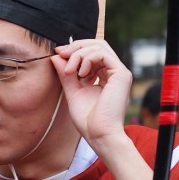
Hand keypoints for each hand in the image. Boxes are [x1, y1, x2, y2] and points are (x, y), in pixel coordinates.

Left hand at [52, 39, 131, 155]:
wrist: (100, 135)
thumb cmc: (88, 121)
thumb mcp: (73, 92)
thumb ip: (66, 74)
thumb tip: (56, 56)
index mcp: (105, 77)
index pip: (92, 52)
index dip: (75, 50)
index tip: (59, 54)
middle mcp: (114, 73)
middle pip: (97, 44)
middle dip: (76, 47)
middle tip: (61, 53)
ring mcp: (119, 73)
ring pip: (99, 47)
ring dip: (79, 54)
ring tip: (70, 71)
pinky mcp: (121, 74)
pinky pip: (102, 54)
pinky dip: (87, 59)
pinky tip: (81, 73)